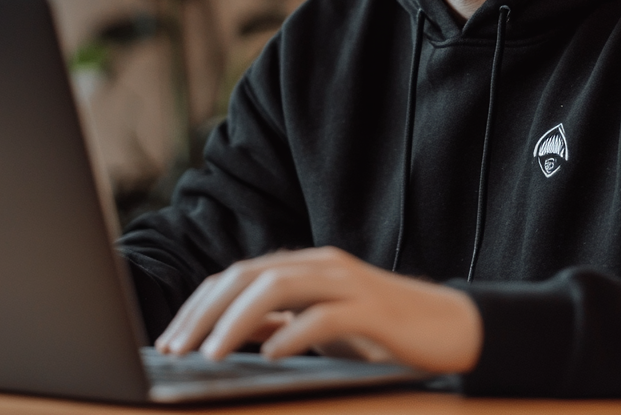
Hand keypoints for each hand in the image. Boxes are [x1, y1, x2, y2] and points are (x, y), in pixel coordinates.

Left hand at [154, 247, 481, 373]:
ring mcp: (349, 284)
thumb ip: (279, 320)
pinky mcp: (373, 310)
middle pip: (249, 276)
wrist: (451, 327)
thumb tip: (225, 333)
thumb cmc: (382, 331)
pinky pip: (326, 316)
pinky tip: (270, 355)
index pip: (237, 276)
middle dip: (205, 312)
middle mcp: (322, 266)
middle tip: (175, 348)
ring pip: (280, 287)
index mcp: (306, 266)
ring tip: (211, 353)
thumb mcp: (320, 325)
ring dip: (238, 320)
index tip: (168, 340)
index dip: (198, 306)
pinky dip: (293, 333)